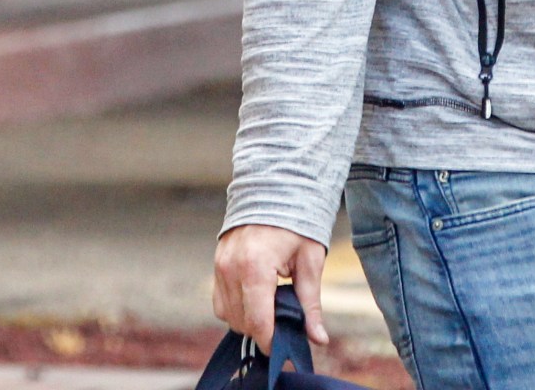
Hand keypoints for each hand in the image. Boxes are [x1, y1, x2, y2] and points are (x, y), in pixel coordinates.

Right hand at [212, 223, 328, 352]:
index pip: (258, 321)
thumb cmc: (298, 222)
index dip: (271, 340)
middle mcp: (231, 268)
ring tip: (272, 306)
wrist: (276, 187)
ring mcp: (220, 266)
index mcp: (256, 267)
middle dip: (262, 330)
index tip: (284, 346)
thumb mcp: (310, 261)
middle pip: (241, 322)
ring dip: (248, 319)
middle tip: (284, 321)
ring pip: (228, 314)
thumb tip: (318, 338)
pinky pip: (220, 301)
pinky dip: (236, 307)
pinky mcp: (216, 263)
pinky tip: (256, 297)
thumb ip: (310, 303)